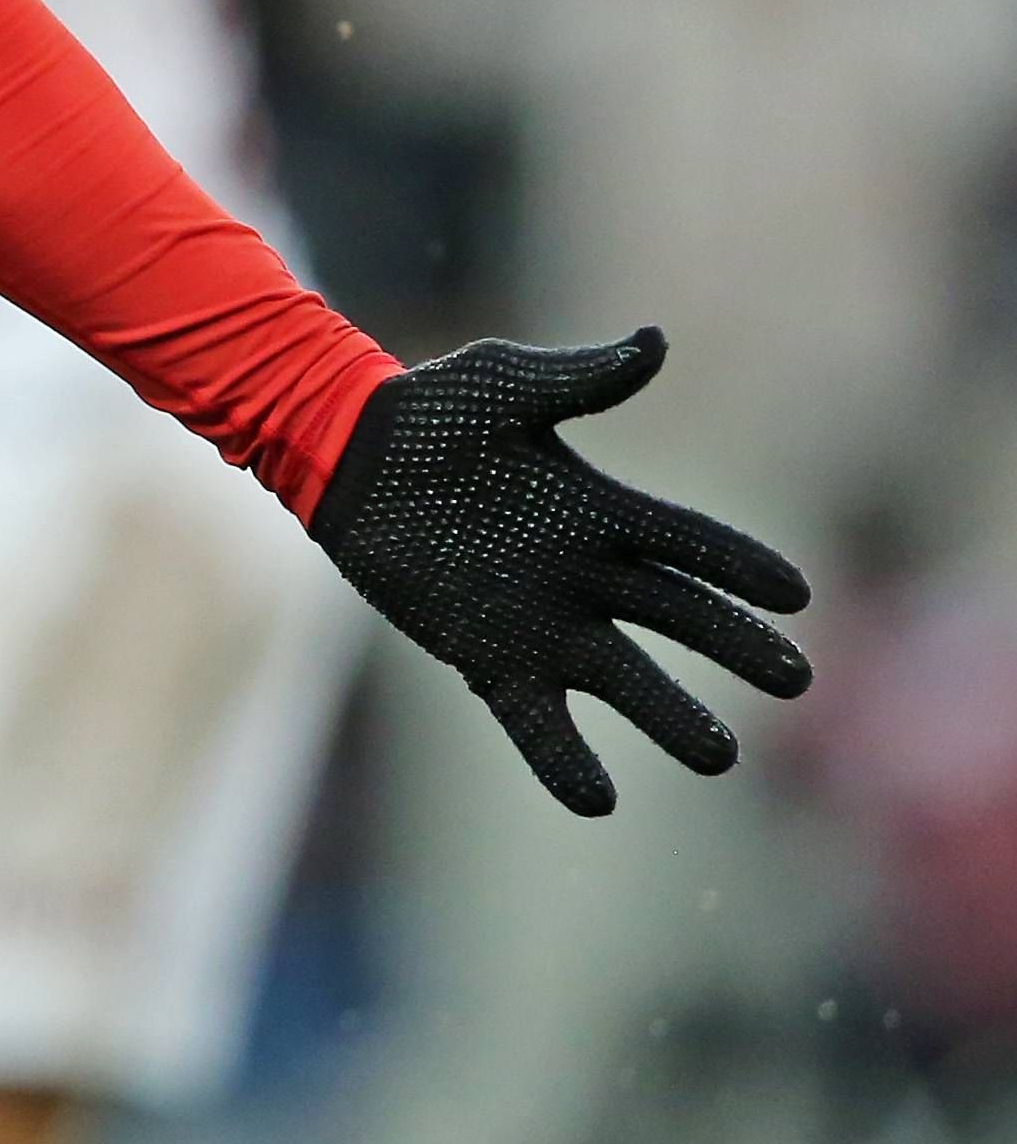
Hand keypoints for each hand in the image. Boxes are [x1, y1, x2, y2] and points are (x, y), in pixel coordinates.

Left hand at [311, 327, 812, 813]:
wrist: (345, 454)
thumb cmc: (427, 411)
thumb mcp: (503, 385)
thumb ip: (578, 376)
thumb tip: (654, 343)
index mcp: (600, 509)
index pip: (689, 542)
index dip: (741, 568)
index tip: (797, 595)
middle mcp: (585, 573)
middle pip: (678, 616)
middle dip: (736, 647)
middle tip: (794, 679)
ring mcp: (541, 621)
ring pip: (624, 680)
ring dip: (670, 717)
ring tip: (720, 754)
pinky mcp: (486, 656)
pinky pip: (534, 720)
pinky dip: (562, 759)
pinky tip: (597, 800)